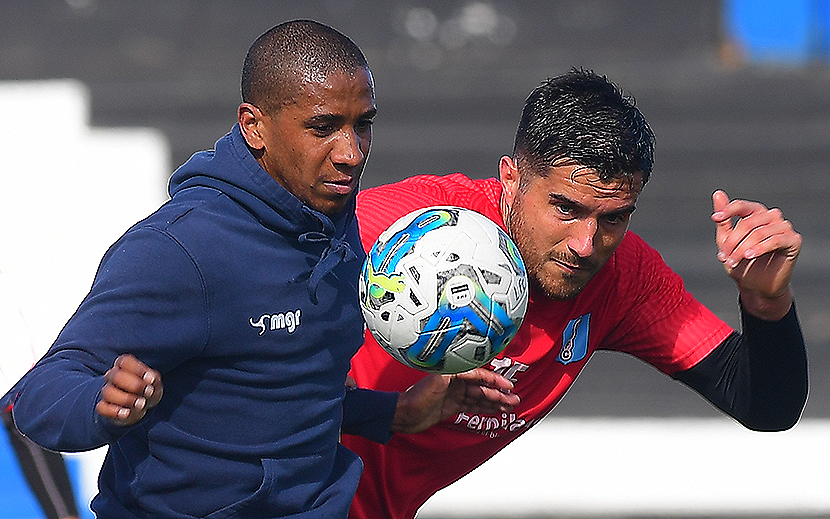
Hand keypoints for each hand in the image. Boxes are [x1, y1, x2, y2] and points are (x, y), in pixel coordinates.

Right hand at [96, 354, 162, 426]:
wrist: (140, 407)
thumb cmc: (147, 389)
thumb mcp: (154, 383)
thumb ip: (153, 379)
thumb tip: (150, 379)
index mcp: (124, 366)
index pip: (125, 361)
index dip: (138, 369)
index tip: (151, 380)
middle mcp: (112, 376)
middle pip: (116, 376)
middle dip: (135, 385)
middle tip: (148, 392)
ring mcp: (107, 391)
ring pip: (108, 392)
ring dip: (126, 399)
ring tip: (141, 404)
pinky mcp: (104, 407)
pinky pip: (102, 408)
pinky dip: (114, 411)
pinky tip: (127, 413)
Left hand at [391, 368, 519, 434]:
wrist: (403, 415)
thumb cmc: (416, 398)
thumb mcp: (436, 382)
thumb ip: (453, 372)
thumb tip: (469, 367)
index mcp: (453, 373)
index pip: (479, 374)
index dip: (494, 380)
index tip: (507, 386)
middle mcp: (455, 382)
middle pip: (482, 387)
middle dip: (499, 393)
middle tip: (514, 400)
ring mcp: (454, 394)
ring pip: (480, 397)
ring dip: (495, 401)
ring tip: (510, 407)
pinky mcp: (452, 406)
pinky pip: (473, 406)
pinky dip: (485, 408)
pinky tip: (496, 410)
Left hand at [711, 190, 800, 319]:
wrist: (757, 287)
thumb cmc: (742, 263)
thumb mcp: (727, 242)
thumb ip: (723, 220)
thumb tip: (718, 193)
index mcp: (756, 214)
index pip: (742, 206)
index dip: (728, 210)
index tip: (715, 218)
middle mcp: (772, 217)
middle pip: (748, 223)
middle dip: (732, 241)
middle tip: (724, 257)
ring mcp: (784, 227)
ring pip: (759, 233)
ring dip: (742, 249)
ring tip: (733, 262)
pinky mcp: (794, 240)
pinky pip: (775, 240)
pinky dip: (760, 248)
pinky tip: (749, 256)